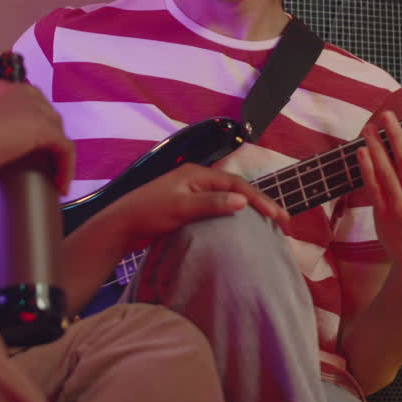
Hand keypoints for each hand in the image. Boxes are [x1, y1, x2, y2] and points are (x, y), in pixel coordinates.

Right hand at [0, 80, 72, 266]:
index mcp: (5, 88)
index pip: (31, 101)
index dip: (36, 124)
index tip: (34, 147)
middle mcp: (23, 91)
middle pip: (48, 115)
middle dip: (50, 139)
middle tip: (45, 165)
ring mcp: (36, 109)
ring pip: (58, 133)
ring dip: (59, 156)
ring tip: (53, 177)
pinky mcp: (45, 129)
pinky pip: (65, 149)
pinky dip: (66, 169)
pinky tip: (61, 187)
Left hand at [93, 163, 288, 251]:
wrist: (120, 226)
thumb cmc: (148, 214)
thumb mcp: (181, 208)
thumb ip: (211, 203)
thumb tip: (243, 199)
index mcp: (196, 174)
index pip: (236, 183)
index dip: (259, 198)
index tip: (278, 216)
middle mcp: (196, 179)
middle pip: (235, 188)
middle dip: (259, 202)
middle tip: (281, 220)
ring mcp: (191, 193)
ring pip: (227, 198)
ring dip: (247, 208)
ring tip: (266, 223)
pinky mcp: (186, 207)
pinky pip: (216, 208)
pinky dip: (231, 215)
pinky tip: (239, 227)